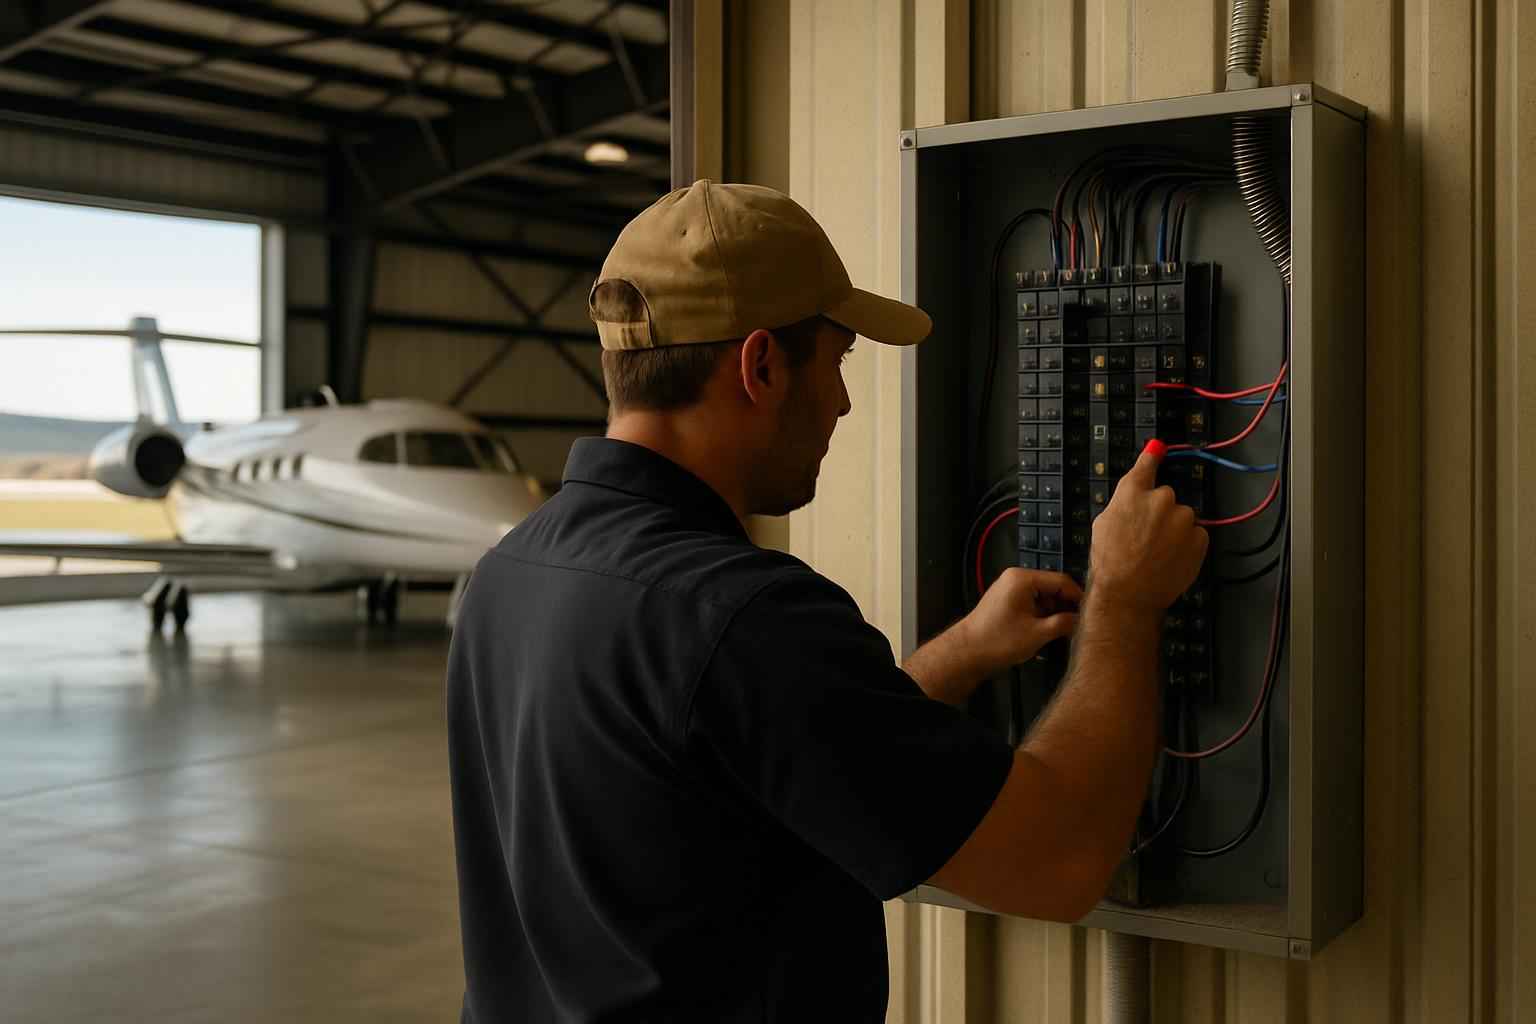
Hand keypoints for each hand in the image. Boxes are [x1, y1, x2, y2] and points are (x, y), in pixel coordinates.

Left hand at [961, 568, 1082, 675]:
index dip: (1078, 597)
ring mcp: (1011, 590)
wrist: (966, 653)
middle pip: (1053, 588)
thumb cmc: (1001, 640)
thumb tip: (1084, 620)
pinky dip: (1042, 617)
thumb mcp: (1038, 633)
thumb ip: (1064, 623)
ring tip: (1068, 633)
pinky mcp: (1008, 602)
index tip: (1092, 614)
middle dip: (1066, 607)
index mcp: (1023, 578)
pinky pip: (1032, 605)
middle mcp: (1017, 578)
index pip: (1061, 580)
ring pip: (1044, 598)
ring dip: (1055, 614)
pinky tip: (1051, 633)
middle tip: (1082, 626)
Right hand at [1088, 442, 1208, 612]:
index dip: (1152, 455)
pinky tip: (1170, 559)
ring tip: (1157, 552)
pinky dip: (1186, 545)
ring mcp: (1183, 519)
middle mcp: (1161, 499)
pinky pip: (1195, 535)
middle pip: (1166, 497)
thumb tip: (1137, 494)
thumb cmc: (1109, 561)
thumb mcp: (1104, 524)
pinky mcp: (1199, 538)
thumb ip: (1124, 502)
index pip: (1146, 466)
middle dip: (1159, 512)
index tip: (1158, 447)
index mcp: (1132, 493)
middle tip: (1145, 536)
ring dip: (1174, 529)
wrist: (1128, 593)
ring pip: (1182, 518)